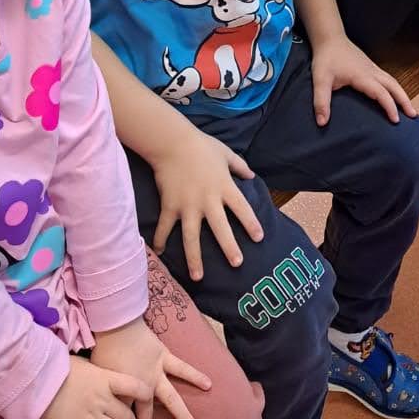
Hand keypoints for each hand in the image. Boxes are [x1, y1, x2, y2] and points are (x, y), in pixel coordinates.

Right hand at [39, 353, 149, 418]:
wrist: (35, 380)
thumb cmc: (59, 368)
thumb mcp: (86, 364)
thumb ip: (102, 374)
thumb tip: (113, 378)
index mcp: (107, 379)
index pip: (138, 389)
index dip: (146, 398)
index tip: (145, 404)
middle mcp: (102, 400)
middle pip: (128, 418)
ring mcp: (89, 417)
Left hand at [90, 318, 209, 418]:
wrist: (116, 326)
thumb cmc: (105, 350)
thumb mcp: (102, 377)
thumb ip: (108, 393)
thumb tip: (108, 408)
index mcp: (127, 392)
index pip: (128, 416)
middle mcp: (144, 387)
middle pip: (149, 414)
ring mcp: (157, 373)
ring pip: (171, 398)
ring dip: (182, 414)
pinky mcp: (165, 357)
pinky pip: (182, 368)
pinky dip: (195, 376)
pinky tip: (209, 383)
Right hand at [150, 125, 264, 278]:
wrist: (172, 142)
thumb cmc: (201, 146)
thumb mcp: (226, 153)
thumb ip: (240, 166)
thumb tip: (252, 175)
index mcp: (224, 187)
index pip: (242, 208)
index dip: (251, 224)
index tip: (259, 238)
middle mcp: (208, 200)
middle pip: (221, 228)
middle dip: (229, 247)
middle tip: (237, 264)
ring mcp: (188, 205)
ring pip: (192, 237)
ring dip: (195, 258)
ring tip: (198, 277)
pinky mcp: (170, 206)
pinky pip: (166, 228)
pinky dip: (161, 241)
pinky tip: (160, 255)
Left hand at [310, 36, 416, 125]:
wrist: (329, 38)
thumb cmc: (326, 58)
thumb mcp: (320, 80)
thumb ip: (321, 101)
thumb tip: (322, 123)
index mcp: (362, 76)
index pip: (381, 93)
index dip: (389, 106)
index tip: (396, 120)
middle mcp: (371, 71)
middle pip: (394, 86)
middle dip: (404, 100)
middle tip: (414, 115)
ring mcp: (372, 68)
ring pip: (392, 81)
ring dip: (402, 94)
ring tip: (409, 108)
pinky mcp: (370, 67)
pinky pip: (387, 79)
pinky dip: (395, 88)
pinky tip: (394, 95)